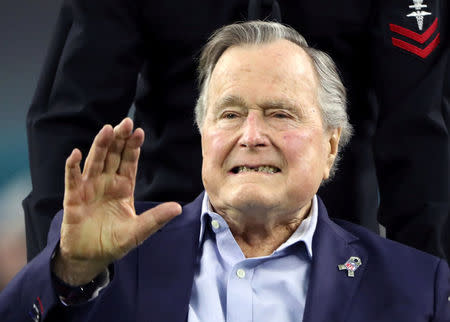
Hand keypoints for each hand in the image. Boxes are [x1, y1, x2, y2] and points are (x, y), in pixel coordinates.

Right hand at [53, 118, 181, 284]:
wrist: (90, 257)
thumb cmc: (114, 242)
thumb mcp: (138, 231)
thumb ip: (155, 219)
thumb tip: (178, 208)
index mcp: (123, 187)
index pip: (129, 162)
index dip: (133, 147)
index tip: (139, 132)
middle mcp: (106, 183)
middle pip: (113, 156)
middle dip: (119, 139)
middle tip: (126, 122)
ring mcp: (89, 189)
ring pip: (95, 162)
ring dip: (100, 146)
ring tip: (107, 130)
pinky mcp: (73, 199)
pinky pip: (72, 180)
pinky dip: (72, 167)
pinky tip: (76, 154)